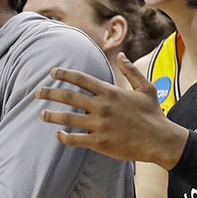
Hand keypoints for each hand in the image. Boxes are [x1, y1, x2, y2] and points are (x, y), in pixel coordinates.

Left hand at [35, 53, 187, 169]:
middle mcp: (102, 107)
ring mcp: (100, 125)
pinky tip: (58, 134)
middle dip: (50, 93)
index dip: (65, 74)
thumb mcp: (146, 88)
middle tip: (37, 92)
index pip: (81, 79)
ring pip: (68, 118)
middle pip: (69, 97)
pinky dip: (64, 137)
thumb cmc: (153, 114)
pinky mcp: (100, 142)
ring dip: (52, 115)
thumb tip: (121, 55)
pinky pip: (75, 139)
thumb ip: (132, 70)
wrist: (160, 140)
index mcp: (110, 92)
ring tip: (41, 113)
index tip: (52, 72)